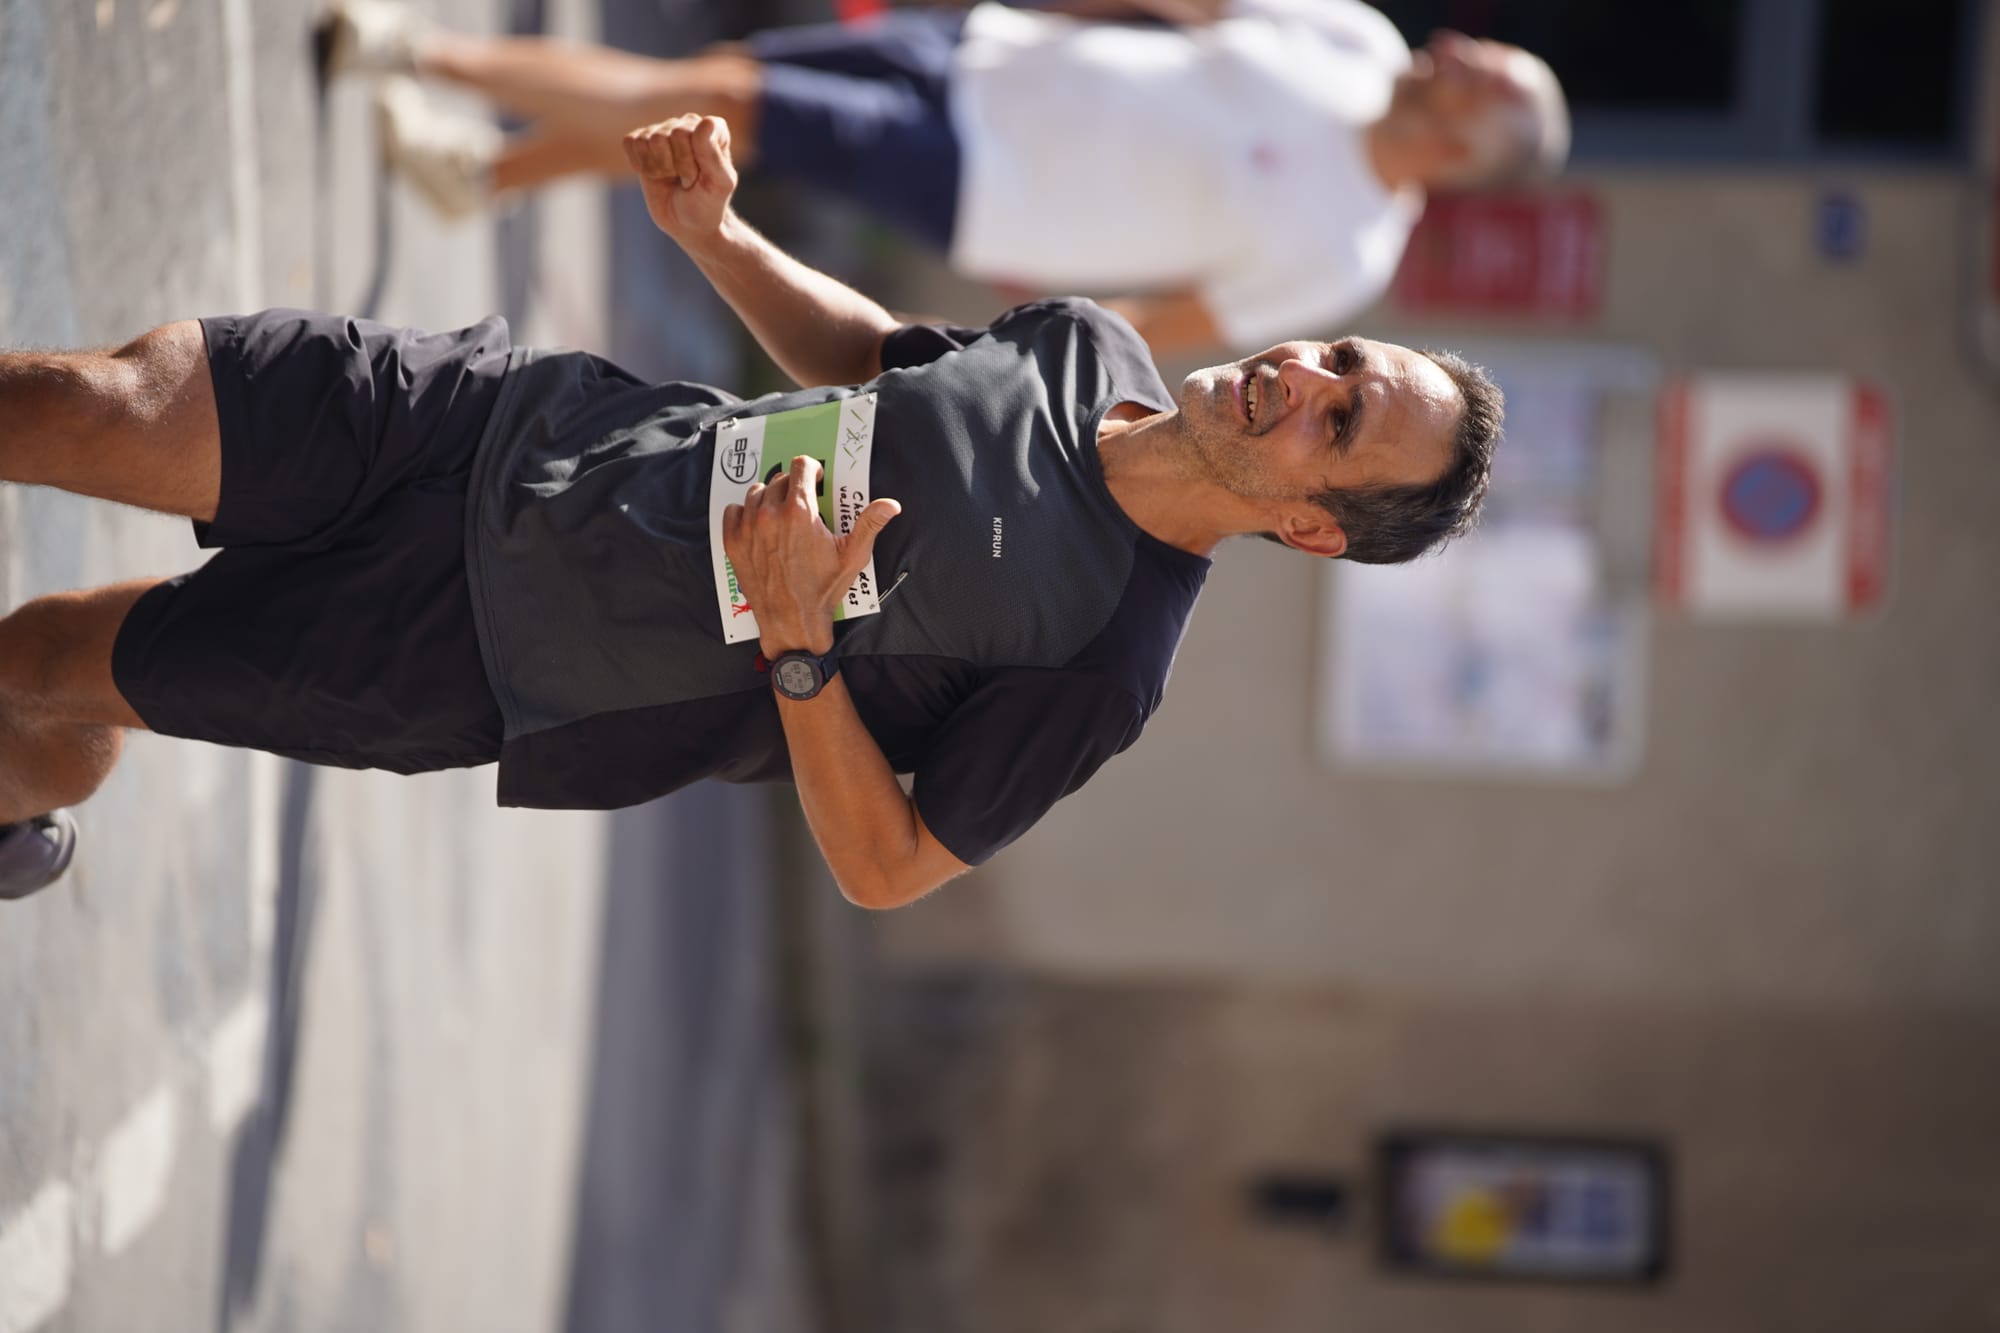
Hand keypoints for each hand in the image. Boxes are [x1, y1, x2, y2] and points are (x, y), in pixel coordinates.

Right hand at [623, 114, 738, 247]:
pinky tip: (654, 174)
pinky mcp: (641, 141)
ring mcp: (663, 131)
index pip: (696, 131)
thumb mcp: (719, 185)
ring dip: (659, 168)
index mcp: (713, 129)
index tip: (701, 176)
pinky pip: (630, 143)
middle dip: (678, 166)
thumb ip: (713, 155)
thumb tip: (704, 121)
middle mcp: (687, 124)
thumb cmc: (708, 204)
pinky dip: (640, 166)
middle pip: (672, 134)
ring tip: (671, 178)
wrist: (687, 224)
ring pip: (650, 140)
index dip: (694, 159)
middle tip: (687, 181)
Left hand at [722, 454, 901, 657]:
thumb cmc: (822, 589)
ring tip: (781, 513)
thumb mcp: (852, 556)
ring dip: (769, 497)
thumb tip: (891, 505)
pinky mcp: (734, 542)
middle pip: (780, 478)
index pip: (801, 465)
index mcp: (800, 512)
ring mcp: (749, 528)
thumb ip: (870, 524)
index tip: (816, 479)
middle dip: (794, 486)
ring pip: (756, 492)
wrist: (792, 621)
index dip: (812, 468)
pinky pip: (734, 511)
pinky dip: (745, 512)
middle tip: (803, 503)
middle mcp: (771, 515)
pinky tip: (758, 524)